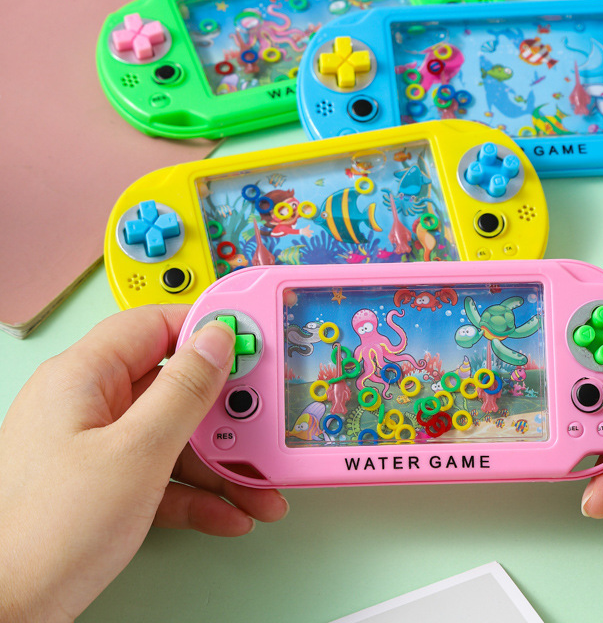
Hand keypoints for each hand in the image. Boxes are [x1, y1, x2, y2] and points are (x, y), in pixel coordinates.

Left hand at [0, 306, 287, 621]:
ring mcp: (94, 447)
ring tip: (256, 485)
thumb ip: (183, 392)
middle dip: (223, 412)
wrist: (5, 617)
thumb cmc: (44, 536)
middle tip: (260, 421)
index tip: (250, 337)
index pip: (155, 326)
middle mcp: (87, 404)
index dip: (206, 328)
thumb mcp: (136, 454)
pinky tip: (227, 511)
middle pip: (172, 385)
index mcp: (83, 377)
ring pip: (172, 435)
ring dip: (220, 462)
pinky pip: (161, 473)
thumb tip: (215, 341)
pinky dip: (196, 491)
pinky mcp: (102, 486)